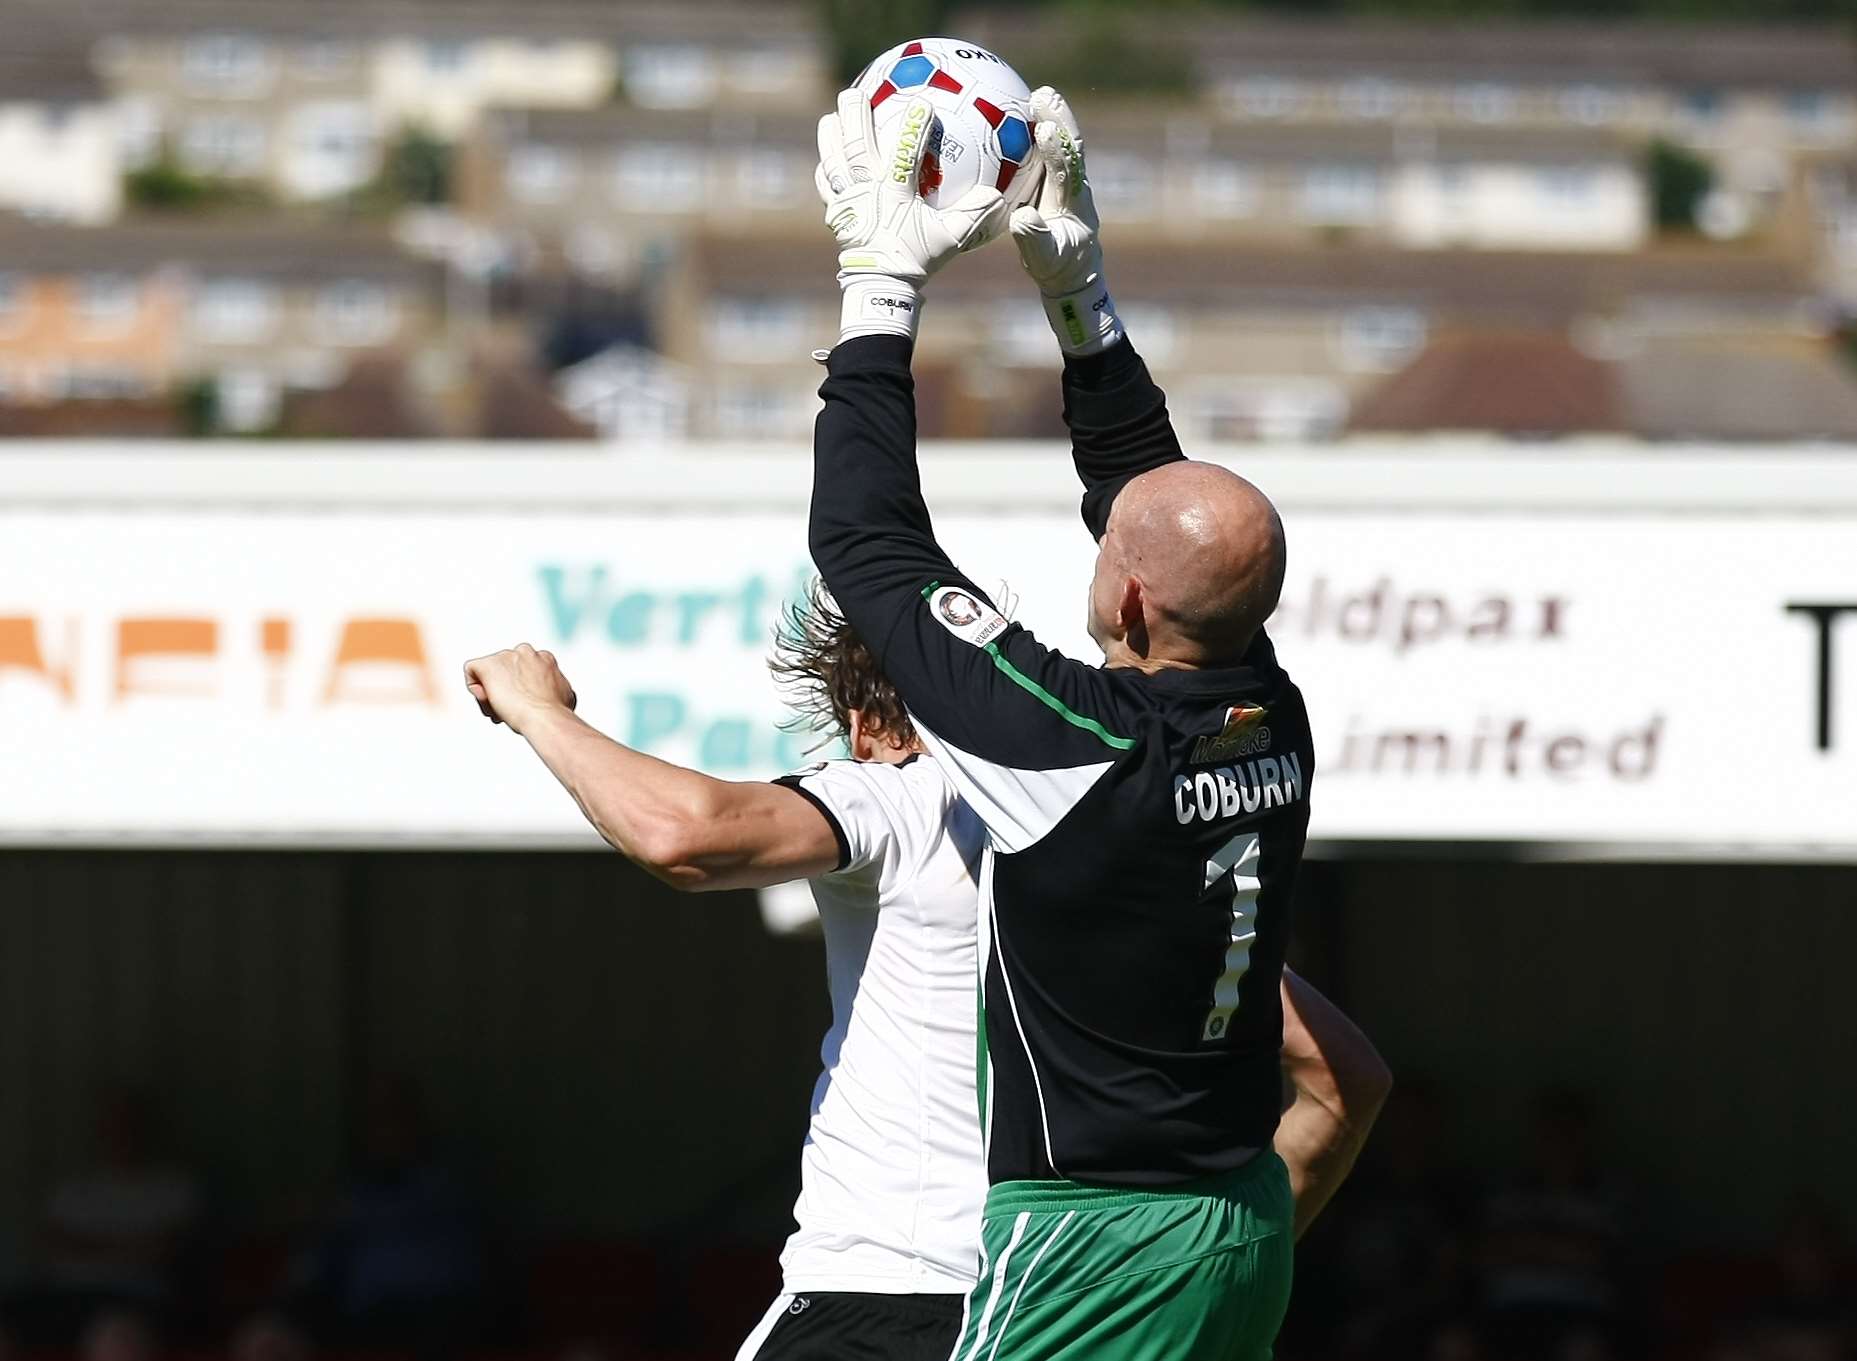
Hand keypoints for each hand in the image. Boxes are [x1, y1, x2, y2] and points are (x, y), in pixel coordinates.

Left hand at [463, 644, 576, 735]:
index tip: (524, 703)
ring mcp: (504, 657)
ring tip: (500, 713)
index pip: (523, 669)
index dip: (521, 688)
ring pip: (490, 675)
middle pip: (506, 671)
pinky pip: (472, 671)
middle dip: (505, 690)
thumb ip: (554, 687)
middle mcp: (523, 652)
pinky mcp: (487, 665)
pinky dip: (475, 687)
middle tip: (509, 710)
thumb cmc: (557, 713)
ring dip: (492, 694)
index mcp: (543, 658)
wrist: (544, 717)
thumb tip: (551, 691)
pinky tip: (487, 702)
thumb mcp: (564, 694)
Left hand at [817, 87, 1007, 340]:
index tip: (921, 103)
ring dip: (831, 139)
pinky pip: (827, 189)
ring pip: (835, 163)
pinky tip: (824, 160)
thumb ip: (972, 216)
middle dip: (855, 118)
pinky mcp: (838, 215)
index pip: (905, 155)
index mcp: (895, 194)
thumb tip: (995, 196)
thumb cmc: (916, 260)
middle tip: (854, 94)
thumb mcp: (949, 240)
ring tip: (829, 117)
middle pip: (857, 149)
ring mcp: (849, 203)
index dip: (913, 129)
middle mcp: (867, 193)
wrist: (881, 288)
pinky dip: (824, 172)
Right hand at [1009, 87, 1122, 355]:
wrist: (1070, 269)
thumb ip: (1034, 238)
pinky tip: (1021, 111)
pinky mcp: (1054, 178)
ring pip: (1063, 142)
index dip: (1057, 150)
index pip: (1067, 171)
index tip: (1044, 130)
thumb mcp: (1044, 257)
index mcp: (1074, 203)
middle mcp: (1074, 184)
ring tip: (1038, 92)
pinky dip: (1038, 128)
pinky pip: (1046, 149)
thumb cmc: (1056, 265)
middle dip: (1059, 119)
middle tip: (1043, 95)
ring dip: (1052, 116)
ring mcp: (1066, 179)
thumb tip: (1022, 218)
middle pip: (1072, 146)